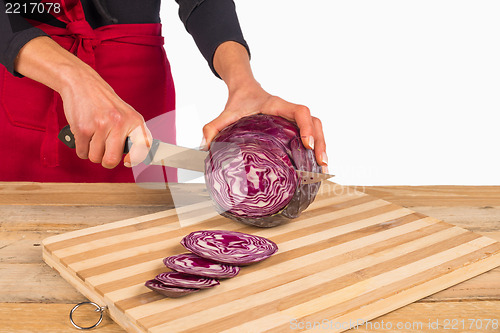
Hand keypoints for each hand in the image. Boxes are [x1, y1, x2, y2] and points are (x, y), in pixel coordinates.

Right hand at [15, 36, 151, 168]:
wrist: (82, 83)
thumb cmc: (105, 103)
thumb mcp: (125, 114)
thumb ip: (131, 134)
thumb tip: (133, 158)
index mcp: (134, 120)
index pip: (143, 146)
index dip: (136, 158)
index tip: (127, 160)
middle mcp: (119, 123)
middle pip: (112, 160)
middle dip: (106, 160)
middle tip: (104, 152)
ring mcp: (100, 126)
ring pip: (95, 158)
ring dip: (92, 152)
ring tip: (93, 137)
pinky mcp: (82, 128)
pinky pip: (82, 152)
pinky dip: (81, 148)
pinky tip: (84, 135)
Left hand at [202, 80, 327, 170]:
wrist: (244, 90)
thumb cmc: (238, 102)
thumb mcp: (225, 114)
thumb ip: (213, 127)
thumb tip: (204, 146)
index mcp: (278, 105)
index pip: (300, 111)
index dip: (306, 126)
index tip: (307, 143)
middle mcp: (290, 112)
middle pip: (315, 123)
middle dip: (321, 142)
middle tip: (320, 163)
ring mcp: (294, 120)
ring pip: (317, 130)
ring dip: (323, 147)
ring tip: (322, 169)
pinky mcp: (295, 128)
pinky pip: (312, 135)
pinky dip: (317, 149)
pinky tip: (316, 166)